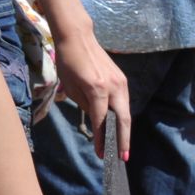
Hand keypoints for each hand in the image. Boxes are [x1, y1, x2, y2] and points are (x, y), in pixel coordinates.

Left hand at [53, 28, 130, 158]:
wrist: (78, 37)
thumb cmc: (68, 60)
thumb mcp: (70, 86)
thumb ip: (85, 104)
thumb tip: (97, 119)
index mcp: (97, 89)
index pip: (101, 120)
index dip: (102, 138)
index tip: (102, 154)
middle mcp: (113, 87)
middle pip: (122, 120)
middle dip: (123, 141)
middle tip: (123, 158)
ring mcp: (121, 84)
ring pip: (126, 113)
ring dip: (125, 132)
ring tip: (123, 147)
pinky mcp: (123, 81)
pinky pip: (124, 104)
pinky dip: (122, 118)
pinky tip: (120, 128)